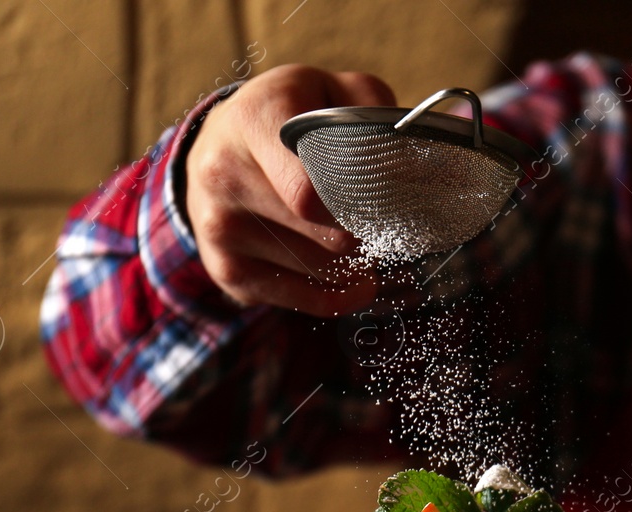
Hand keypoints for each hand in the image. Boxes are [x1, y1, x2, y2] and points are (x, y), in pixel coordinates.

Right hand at [185, 64, 394, 313]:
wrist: (216, 146)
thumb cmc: (289, 119)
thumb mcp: (332, 91)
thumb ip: (375, 115)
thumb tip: (414, 170)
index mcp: (255, 120)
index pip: (315, 189)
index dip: (362, 202)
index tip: (386, 199)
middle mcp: (225, 173)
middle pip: (329, 235)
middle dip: (366, 231)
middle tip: (378, 218)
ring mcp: (219, 226)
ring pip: (322, 268)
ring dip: (355, 261)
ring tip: (360, 237)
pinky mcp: (226, 270)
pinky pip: (304, 299)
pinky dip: (340, 294)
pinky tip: (357, 279)